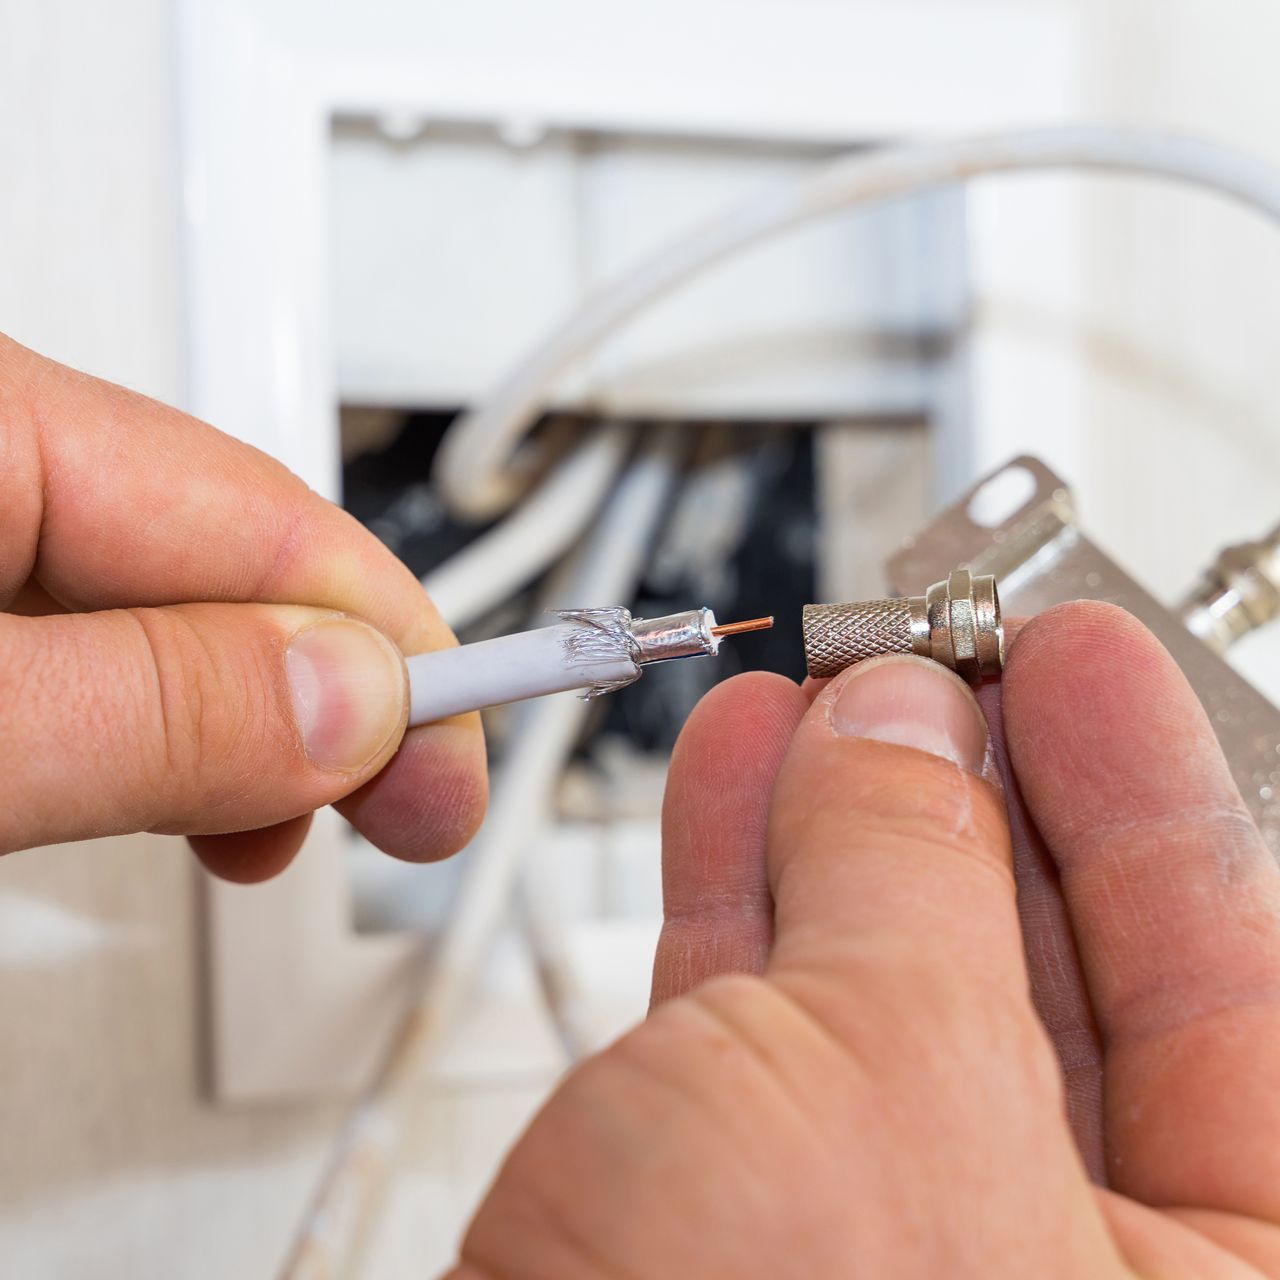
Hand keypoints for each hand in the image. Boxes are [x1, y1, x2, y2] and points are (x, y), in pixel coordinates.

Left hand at [0, 335, 485, 878]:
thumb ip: (154, 705)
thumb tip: (351, 700)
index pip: (268, 520)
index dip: (396, 653)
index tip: (456, 766)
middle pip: (228, 556)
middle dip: (331, 695)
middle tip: (405, 806)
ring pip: (162, 606)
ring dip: (250, 722)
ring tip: (283, 823)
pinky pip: (86, 640)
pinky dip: (152, 722)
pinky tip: (173, 783)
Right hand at [449, 603, 1279, 1277]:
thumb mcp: (877, 1087)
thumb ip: (906, 872)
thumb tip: (906, 731)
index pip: (1238, 980)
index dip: (1149, 783)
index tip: (1084, 652)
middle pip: (1058, 974)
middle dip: (975, 782)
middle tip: (936, 654)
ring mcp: (907, 1271)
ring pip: (895, 990)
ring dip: (840, 818)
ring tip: (816, 692)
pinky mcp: (757, 1248)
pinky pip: (774, 1037)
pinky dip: (744, 897)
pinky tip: (735, 784)